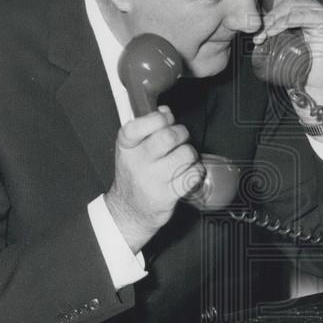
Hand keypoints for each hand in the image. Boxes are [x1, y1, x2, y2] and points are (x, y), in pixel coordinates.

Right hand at [104, 106, 204, 251]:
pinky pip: (193, 174)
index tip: (166, 119)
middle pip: (168, 137)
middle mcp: (137, 163)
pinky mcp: (167, 196)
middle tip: (180, 139)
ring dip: (190, 154)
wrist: (130, 211)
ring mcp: (152, 180)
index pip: (139, 125)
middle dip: (181, 133)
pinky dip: (196, 170)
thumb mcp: (132, 149)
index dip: (159, 118)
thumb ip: (147, 128)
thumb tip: (165, 110)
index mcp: (126, 147)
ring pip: (185, 154)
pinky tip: (188, 172)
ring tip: (183, 159)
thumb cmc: (135, 175)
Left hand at [253, 0, 322, 116]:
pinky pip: (302, 14)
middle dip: (270, 9)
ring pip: (292, 2)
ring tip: (265, 35)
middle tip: (261, 29)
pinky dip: (285, 21)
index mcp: (303, 7)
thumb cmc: (297, 67)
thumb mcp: (277, 41)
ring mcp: (320, 14)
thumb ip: (269, 26)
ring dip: (274, 18)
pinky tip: (274, 31)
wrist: (313, 87)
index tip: (258, 6)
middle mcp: (313, 7)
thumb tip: (250, 17)